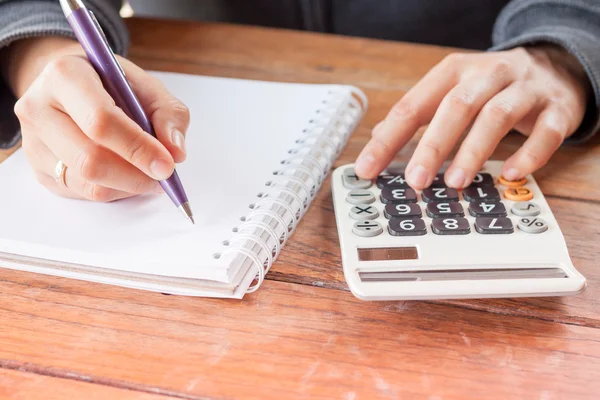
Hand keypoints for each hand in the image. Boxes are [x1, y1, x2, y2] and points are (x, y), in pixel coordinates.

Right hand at [1, 37, 189, 201]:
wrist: (71, 87)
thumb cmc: (111, 84)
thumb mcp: (147, 86)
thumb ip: (169, 114)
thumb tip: (175, 152)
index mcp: (66, 75)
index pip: (100, 121)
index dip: (138, 148)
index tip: (167, 165)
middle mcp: (39, 108)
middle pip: (90, 160)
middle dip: (136, 175)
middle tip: (164, 176)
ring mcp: (32, 142)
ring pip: (87, 183)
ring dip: (128, 186)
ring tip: (149, 174)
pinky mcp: (38, 169)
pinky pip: (82, 193)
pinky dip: (115, 190)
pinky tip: (127, 175)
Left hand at [354, 45, 590, 188]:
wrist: (554, 68)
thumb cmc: (491, 88)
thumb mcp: (451, 91)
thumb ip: (419, 114)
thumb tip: (380, 138)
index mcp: (453, 72)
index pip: (413, 105)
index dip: (388, 139)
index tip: (367, 168)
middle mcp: (487, 75)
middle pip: (456, 106)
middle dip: (432, 145)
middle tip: (415, 180)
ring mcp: (525, 90)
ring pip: (497, 115)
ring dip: (474, 150)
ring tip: (456, 182)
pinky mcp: (557, 109)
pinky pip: (546, 132)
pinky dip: (529, 154)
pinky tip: (510, 175)